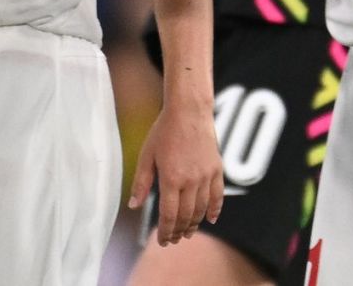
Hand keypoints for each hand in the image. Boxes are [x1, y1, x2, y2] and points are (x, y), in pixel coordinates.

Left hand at [128, 103, 223, 245]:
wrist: (189, 111)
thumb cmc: (164, 131)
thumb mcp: (146, 155)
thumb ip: (141, 182)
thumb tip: (134, 205)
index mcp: (171, 179)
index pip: (169, 215)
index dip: (166, 232)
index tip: (163, 241)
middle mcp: (191, 181)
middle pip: (186, 216)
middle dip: (179, 231)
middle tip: (174, 239)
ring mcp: (206, 176)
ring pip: (201, 209)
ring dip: (194, 224)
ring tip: (188, 232)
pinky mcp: (217, 169)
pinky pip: (218, 196)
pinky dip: (215, 210)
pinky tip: (211, 219)